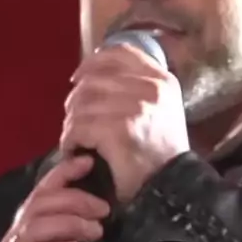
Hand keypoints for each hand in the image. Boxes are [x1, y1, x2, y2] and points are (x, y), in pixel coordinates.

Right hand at [0, 155, 109, 241]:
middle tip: (103, 210)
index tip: (88, 162)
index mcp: (31, 216)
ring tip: (95, 231)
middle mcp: (18, 231)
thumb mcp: (71, 236)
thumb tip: (103, 197)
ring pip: (35, 228)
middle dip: (75, 201)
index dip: (65, 171)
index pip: (44, 186)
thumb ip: (77, 216)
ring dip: (69, 225)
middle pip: (40, 204)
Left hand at [60, 44, 189, 203]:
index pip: (121, 53)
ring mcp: (137, 107)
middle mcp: (152, 88)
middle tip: (74, 123)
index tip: (77, 78)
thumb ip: (138, 88)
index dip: (94, 62)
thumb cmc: (160, 155)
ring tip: (74, 141)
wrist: (171, 188)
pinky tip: (74, 152)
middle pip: (94, 80)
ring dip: (71, 125)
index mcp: (163, 80)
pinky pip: (79, 127)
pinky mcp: (120, 130)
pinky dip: (70, 141)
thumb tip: (92, 75)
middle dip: (76, 102)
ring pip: (82, 105)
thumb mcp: (161, 111)